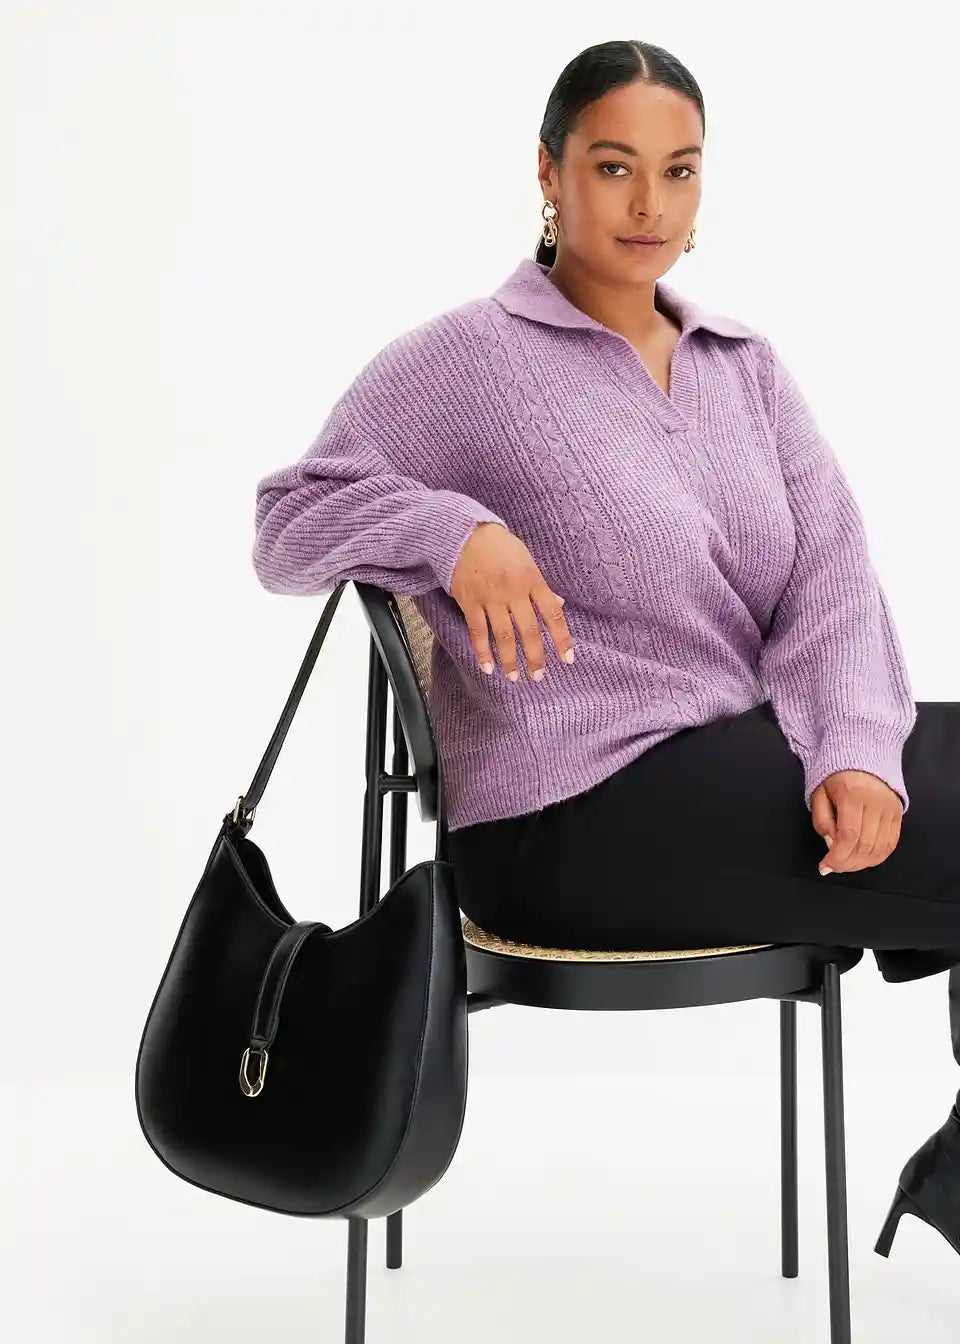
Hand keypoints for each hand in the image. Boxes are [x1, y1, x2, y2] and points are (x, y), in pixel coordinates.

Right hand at [450, 522, 574, 680]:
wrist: (466, 534)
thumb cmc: (501, 547)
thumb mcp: (528, 561)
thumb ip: (542, 586)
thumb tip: (559, 605)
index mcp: (532, 580)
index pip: (553, 613)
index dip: (561, 638)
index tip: (567, 659)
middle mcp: (514, 591)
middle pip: (529, 630)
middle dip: (535, 656)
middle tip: (538, 676)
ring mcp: (491, 597)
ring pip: (503, 636)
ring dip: (509, 660)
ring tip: (513, 677)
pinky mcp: (470, 601)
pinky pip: (477, 631)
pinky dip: (482, 651)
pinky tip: (488, 667)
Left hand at [810, 770, 902, 875]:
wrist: (863, 755)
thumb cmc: (835, 776)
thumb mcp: (819, 793)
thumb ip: (822, 820)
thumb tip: (831, 845)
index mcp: (853, 795)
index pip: (849, 836)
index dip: (837, 857)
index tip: (824, 867)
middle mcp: (876, 803)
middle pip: (865, 845)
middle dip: (847, 863)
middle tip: (834, 867)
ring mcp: (891, 809)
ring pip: (880, 848)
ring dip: (861, 863)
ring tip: (846, 864)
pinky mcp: (899, 814)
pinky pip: (891, 843)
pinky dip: (877, 857)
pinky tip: (863, 859)